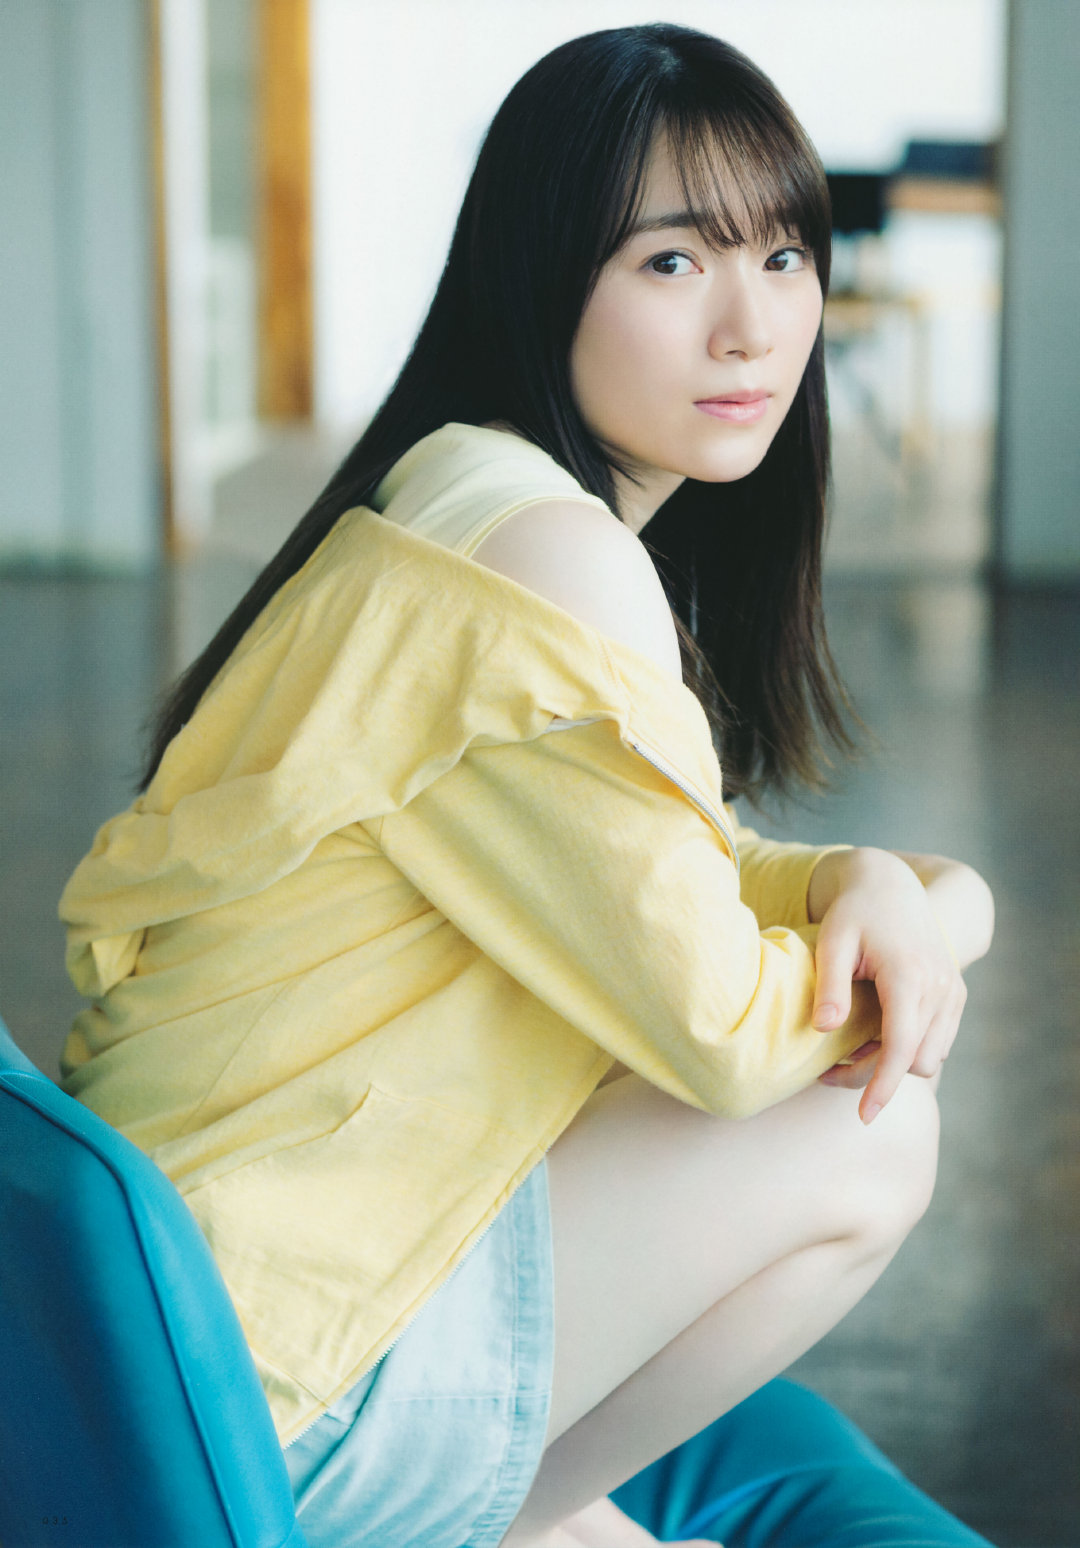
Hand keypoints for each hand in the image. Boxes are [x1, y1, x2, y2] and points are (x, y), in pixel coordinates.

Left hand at [805, 847, 967, 1123]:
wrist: (891, 887)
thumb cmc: (854, 913)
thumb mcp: (832, 941)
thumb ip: (830, 985)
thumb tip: (824, 1030)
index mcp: (909, 974)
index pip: (901, 1047)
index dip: (883, 1085)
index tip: (864, 1116)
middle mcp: (940, 986)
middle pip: (915, 1061)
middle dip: (876, 1075)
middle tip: (828, 1069)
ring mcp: (953, 992)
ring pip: (929, 1057)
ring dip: (893, 1066)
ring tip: (846, 1053)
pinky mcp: (955, 996)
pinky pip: (937, 1043)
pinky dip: (908, 1050)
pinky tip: (872, 1038)